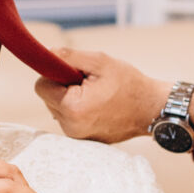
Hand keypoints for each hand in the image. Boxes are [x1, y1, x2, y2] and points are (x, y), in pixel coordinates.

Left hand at [35, 46, 166, 143]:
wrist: (152, 109)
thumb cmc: (130, 84)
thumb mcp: (101, 62)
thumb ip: (70, 56)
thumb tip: (47, 53)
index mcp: (72, 108)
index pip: (41, 87)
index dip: (55, 74)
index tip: (75, 72)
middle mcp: (71, 127)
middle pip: (48, 98)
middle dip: (64, 86)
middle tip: (90, 82)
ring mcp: (77, 136)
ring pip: (58, 108)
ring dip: (71, 97)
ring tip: (97, 93)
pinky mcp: (83, 139)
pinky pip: (70, 118)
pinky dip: (79, 108)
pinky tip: (99, 104)